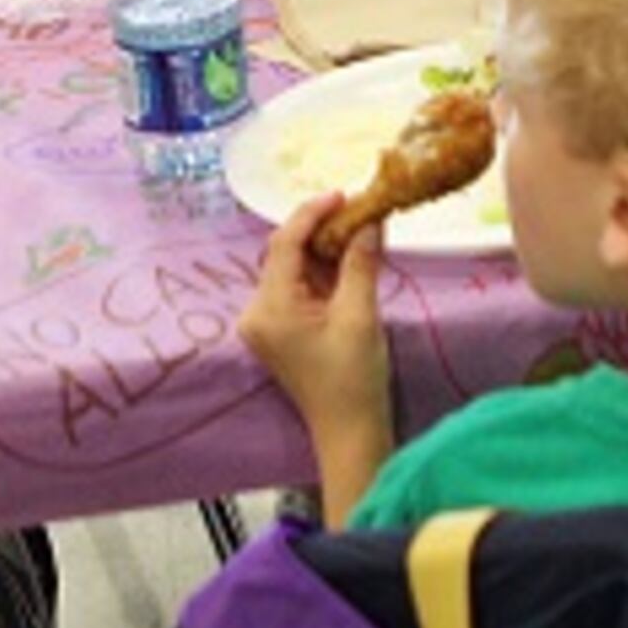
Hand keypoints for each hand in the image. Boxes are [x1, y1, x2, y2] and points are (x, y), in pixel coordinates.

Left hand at [240, 195, 391, 440]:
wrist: (348, 432)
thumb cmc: (353, 378)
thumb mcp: (360, 314)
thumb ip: (360, 262)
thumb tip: (370, 219)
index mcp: (269, 307)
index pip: (284, 243)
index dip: (313, 213)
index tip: (344, 194)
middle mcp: (256, 311)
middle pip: (285, 253)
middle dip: (320, 230)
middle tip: (358, 211)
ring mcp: (265, 323)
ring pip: (292, 269)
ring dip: (323, 249)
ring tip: (358, 231)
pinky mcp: (279, 331)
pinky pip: (297, 287)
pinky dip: (321, 272)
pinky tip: (347, 260)